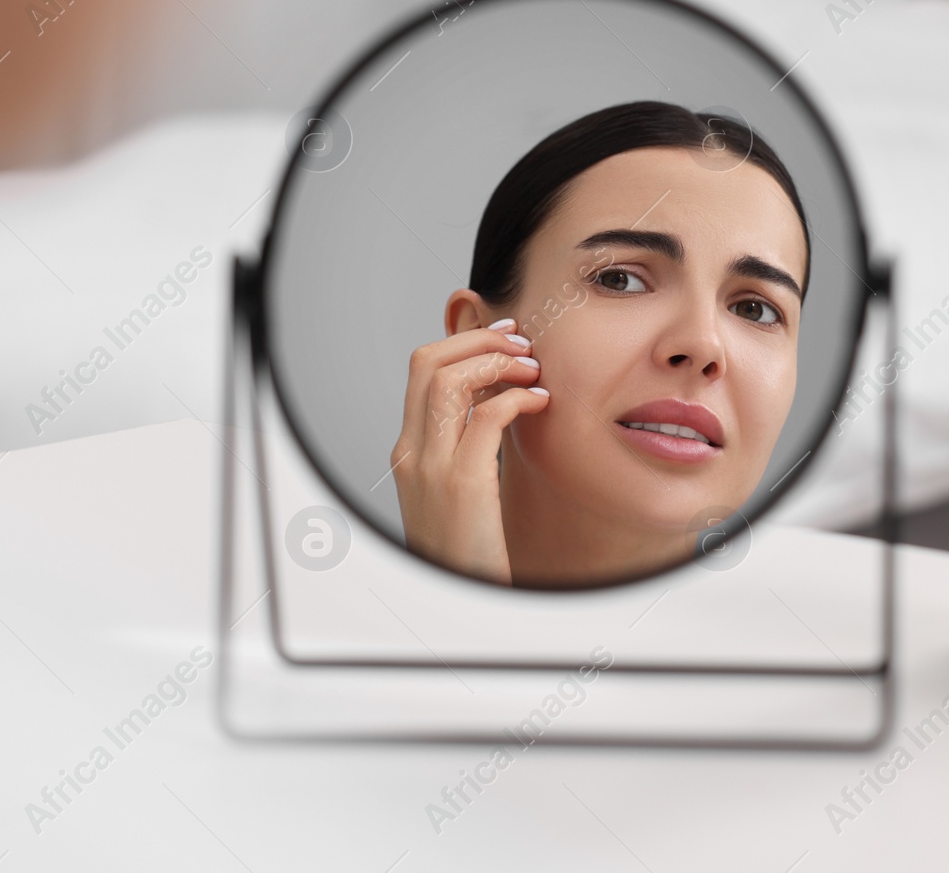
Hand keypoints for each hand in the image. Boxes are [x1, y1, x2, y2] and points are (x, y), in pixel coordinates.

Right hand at [390, 318, 548, 584]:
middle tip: (520, 344)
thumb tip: (498, 405)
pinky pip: (488, 416)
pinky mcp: (464, 485)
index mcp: (409, 453)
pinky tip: (539, 402)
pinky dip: (517, 397)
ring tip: (533, 370)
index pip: (421, 370)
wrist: (460, 609)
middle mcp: (413, 454)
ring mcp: (433, 468)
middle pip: (427, 362)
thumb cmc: (468, 553)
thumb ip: (465, 449)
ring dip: (498, 361)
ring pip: (450, 380)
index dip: (463, 343)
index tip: (502, 341)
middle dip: (478, 340)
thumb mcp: (455, 494)